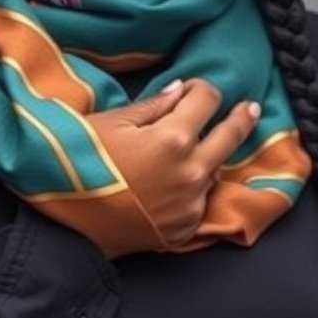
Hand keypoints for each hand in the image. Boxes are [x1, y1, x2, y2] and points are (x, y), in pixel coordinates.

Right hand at [87, 79, 259, 254]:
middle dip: (241, 117)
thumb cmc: (82, 163)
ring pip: (215, 170)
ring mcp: (190, 203)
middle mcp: (191, 172)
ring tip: (198, 147)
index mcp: (173, 138)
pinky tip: (178, 182)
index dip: (202, 88)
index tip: (194, 89)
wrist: (67, 222)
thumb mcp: (112, 122)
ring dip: (210, 155)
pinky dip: (194, 187)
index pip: (207, 100)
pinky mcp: (184, 228)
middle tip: (250, 108)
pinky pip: (201, 200)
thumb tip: (180, 90)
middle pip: (230, 135)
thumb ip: (153, 106)